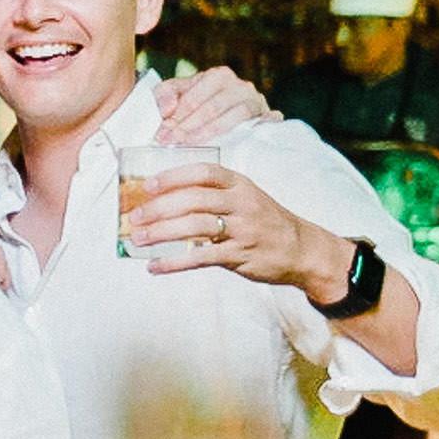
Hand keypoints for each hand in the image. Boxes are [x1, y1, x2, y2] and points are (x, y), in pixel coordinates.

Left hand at [121, 156, 342, 289]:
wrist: (303, 249)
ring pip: (196, 227)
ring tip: (138, 239)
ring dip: (161, 233)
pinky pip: (202, 257)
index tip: (148, 185)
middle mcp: (242, 203)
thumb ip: (212, 196)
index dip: (174, 176)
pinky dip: (174, 262)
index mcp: (240, 185)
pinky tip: (155, 266)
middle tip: (135, 217)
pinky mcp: (241, 255)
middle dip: (160, 208)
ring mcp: (243, 229)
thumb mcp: (245, 198)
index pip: (205, 172)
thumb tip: (161, 200)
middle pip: (195, 200)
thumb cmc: (264, 222)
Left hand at [156, 64, 270, 145]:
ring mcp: (257, 102)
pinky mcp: (268, 118)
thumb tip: (167, 110)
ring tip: (189, 144)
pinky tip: (230, 144)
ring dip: (210, 132)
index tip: (162, 132)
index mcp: (218, 76)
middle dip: (189, 126)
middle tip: (171, 141)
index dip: (177, 115)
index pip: (196, 96)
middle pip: (214, 106)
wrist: (230, 114)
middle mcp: (241, 86)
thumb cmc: (198, 103)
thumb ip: (165, 94)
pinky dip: (249, 132)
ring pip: (235, 116)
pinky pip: (261, 125)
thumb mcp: (178, 93)